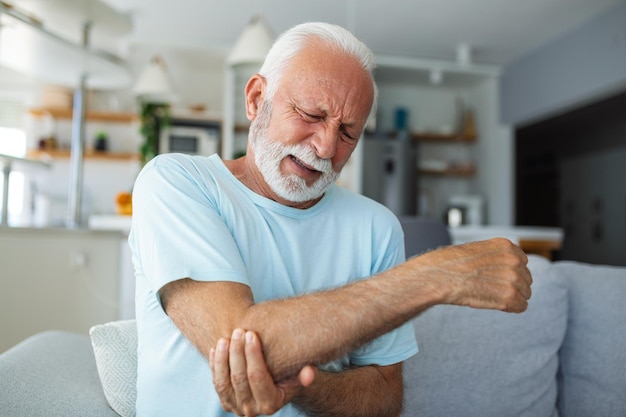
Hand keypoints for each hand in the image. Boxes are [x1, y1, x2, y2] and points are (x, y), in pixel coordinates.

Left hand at [210, 328, 315, 415]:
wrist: (274, 388)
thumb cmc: (287, 376)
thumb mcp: (297, 377)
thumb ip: (304, 376)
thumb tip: (310, 373)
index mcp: (270, 404)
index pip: (257, 377)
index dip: (253, 355)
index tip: (251, 334)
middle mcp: (251, 409)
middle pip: (239, 378)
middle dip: (237, 352)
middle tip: (239, 331)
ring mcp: (236, 407)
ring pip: (224, 382)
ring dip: (223, 358)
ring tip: (225, 338)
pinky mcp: (226, 402)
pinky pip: (217, 383)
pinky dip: (215, 364)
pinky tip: (216, 347)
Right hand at [410, 238, 532, 312]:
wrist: (439, 276)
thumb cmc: (451, 264)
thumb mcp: (477, 250)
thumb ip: (496, 257)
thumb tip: (505, 271)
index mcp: (506, 246)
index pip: (522, 262)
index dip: (509, 272)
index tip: (495, 277)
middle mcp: (514, 260)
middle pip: (526, 279)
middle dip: (512, 285)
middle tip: (491, 289)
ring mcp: (513, 279)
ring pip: (525, 294)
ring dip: (511, 298)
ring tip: (490, 296)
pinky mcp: (509, 297)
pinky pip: (521, 306)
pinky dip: (511, 308)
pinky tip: (495, 304)